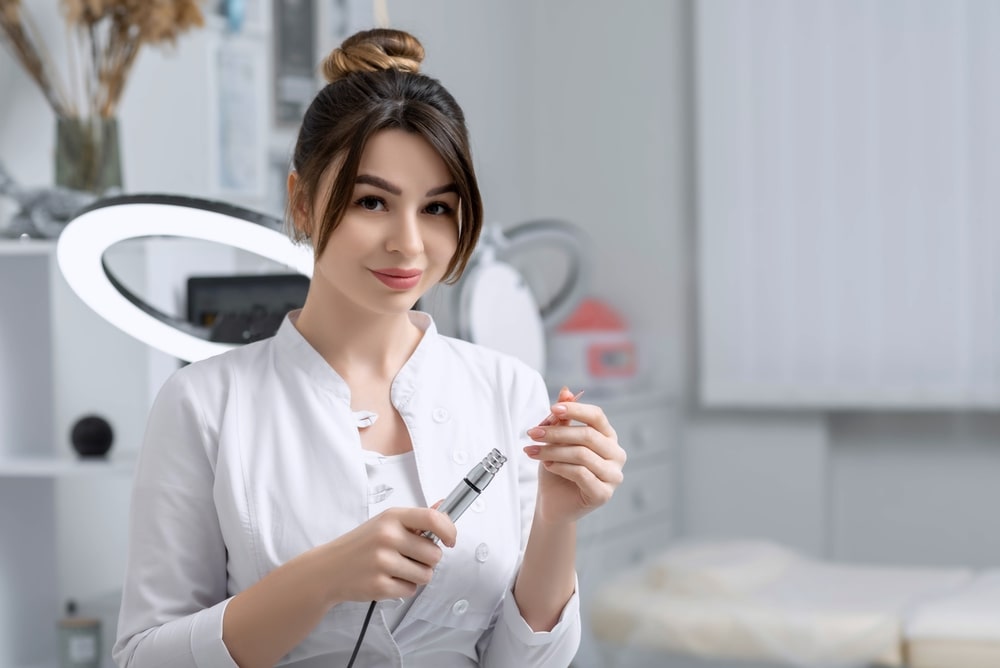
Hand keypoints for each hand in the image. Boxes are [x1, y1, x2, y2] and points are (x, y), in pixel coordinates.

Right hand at [318, 506, 456, 603]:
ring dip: (417, 576)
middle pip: (434, 554)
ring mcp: (382, 562)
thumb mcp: (385, 523)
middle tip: (409, 558)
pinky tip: (387, 579)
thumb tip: (445, 507)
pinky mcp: (379, 585)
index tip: (450, 540)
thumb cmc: (362, 545)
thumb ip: (416, 518)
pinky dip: (403, 588)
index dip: (449, 530)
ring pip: (426, 575)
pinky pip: (410, 590)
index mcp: (391, 517)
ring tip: (397, 569)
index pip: (432, 519)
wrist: (329, 569)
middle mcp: (387, 537)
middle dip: (428, 560)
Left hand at [523, 386, 626, 524]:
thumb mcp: (556, 440)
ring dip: (552, 451)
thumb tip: (566, 391)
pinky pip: (580, 473)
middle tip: (532, 433)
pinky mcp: (604, 494)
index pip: (597, 416)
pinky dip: (559, 467)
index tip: (551, 409)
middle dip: (556, 433)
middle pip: (587, 435)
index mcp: (608, 437)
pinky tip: (547, 466)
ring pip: (582, 454)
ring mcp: (613, 475)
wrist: (553, 503)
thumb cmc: (557, 470)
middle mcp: (616, 454)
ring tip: (535, 452)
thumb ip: (563, 418)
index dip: (575, 410)